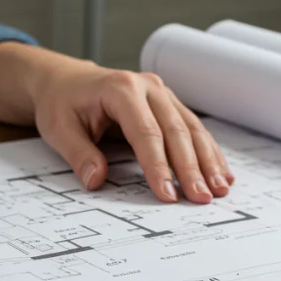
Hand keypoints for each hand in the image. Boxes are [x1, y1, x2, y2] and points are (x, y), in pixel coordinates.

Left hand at [0, 43, 233, 202]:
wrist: (66, 81)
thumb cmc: (62, 104)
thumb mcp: (59, 128)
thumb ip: (78, 154)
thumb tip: (95, 180)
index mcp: (120, 88)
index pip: (145, 132)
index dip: (158, 165)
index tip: (167, 194)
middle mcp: (148, 87)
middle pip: (176, 131)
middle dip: (190, 168)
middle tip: (201, 198)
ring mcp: (162, 93)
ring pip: (192, 129)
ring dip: (208, 161)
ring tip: (220, 190)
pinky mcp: (169, 104)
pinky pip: (193, 128)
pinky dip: (208, 152)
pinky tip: (222, 173)